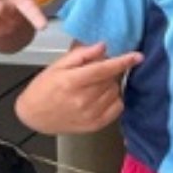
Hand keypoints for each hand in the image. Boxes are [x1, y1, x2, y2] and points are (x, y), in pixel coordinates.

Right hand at [15, 41, 140, 133]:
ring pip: (115, 92)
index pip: (104, 69)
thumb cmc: (44, 87)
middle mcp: (83, 100)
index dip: (123, 61)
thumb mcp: (58, 65)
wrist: (34, 115)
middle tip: (95, 72)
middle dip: (109, 71)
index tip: (138, 56)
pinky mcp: (95, 125)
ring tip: (94, 85)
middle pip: (111, 79)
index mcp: (72, 82)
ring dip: (110, 85)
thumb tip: (103, 46)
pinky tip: (101, 96)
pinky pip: (117, 107)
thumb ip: (81, 55)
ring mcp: (90, 115)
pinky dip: (114, 99)